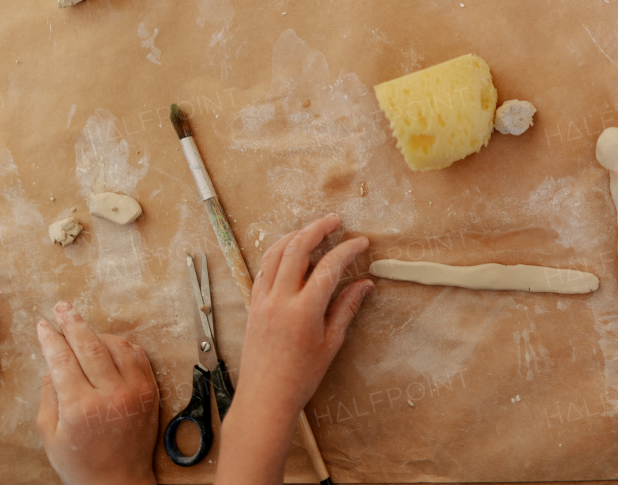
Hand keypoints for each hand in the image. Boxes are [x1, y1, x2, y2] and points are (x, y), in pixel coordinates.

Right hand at [36, 302, 158, 484]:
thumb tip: (53, 361)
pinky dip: (122, 345)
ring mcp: (135, 390)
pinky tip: (108, 342)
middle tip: (61, 308)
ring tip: (81, 327)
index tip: (43, 324)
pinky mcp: (150, 390)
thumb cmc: (79, 462)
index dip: (51, 338)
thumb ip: (49, 394)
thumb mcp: (49, 433)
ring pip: (116, 346)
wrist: (118, 480)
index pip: (62, 359)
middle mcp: (111, 394)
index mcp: (80, 407)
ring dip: (98, 333)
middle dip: (72, 322)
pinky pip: (137, 355)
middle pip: (90, 345)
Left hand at [216, 214, 369, 484]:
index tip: (361, 242)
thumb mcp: (331, 344)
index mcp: (304, 311)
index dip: (347, 250)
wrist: (265, 397)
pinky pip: (263, 268)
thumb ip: (346, 308)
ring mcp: (262, 300)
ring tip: (312, 229)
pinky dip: (277, 252)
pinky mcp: (253, 304)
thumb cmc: (301, 377)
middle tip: (335, 220)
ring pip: (275, 253)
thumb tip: (364, 284)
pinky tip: (289, 251)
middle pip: (297, 248)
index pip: (329, 267)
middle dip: (317, 228)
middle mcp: (280, 300)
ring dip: (295, 235)